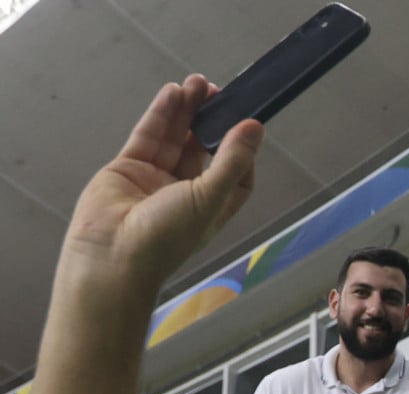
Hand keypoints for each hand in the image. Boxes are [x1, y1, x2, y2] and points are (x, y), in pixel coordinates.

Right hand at [61, 75, 263, 295]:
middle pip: (202, 150)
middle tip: (217, 91)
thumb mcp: (209, 199)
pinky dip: (161, 114)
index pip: (235, 178)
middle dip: (210, 121)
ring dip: (186, 111)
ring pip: (175, 138)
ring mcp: (154, 181)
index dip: (242, 153)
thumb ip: (232, 162)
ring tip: (196, 83)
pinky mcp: (128, 168)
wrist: (112, 255)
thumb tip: (255, 128)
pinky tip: (173, 92)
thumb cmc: (164, 240)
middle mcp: (183, 195)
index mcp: (209, 211)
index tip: (247, 126)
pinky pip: (149, 136)